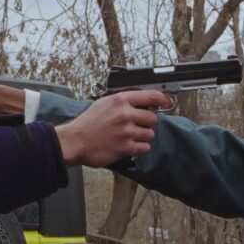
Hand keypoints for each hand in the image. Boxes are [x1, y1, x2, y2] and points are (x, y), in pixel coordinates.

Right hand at [55, 90, 172, 167]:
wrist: (75, 141)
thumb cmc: (87, 123)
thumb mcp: (103, 103)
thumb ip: (122, 101)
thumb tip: (142, 102)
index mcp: (120, 100)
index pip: (150, 96)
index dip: (163, 99)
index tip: (168, 102)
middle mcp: (125, 114)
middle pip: (153, 118)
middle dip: (147, 123)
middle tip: (137, 126)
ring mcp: (126, 131)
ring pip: (150, 133)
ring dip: (144, 136)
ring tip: (131, 137)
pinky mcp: (125, 147)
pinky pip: (144, 147)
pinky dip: (140, 147)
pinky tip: (130, 145)